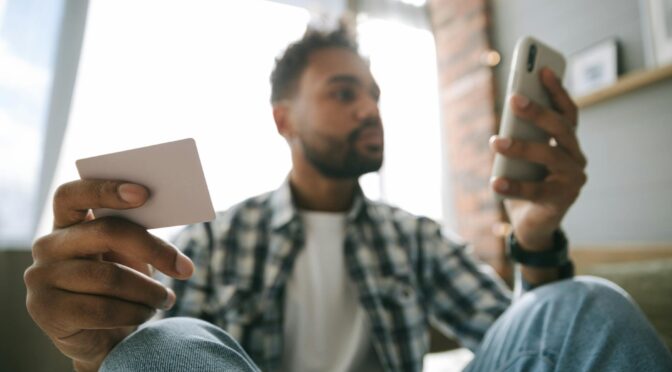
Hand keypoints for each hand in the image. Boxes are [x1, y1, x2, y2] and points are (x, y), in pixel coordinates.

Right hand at [24, 180, 193, 370]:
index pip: (73, 194)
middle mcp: (48, 245)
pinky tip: (147, 313)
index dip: (105, 189)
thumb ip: (136, 234)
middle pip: (105, 232)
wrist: (99, 335)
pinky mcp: (47, 311)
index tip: (144, 193)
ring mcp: (41, 278)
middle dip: (153, 249)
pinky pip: (103, 310)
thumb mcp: (127, 256)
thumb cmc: (119, 285)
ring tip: (166, 299)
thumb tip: (172, 242)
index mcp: (67, 222)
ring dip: (149, 291)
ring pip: (110, 277)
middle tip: (185, 268)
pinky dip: (135, 312)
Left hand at [490, 68, 586, 249]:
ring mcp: (572, 180)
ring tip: (496, 141)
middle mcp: (576, 158)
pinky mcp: (561, 202)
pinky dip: (513, 186)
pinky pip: (536, 191)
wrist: (531, 224)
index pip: (568, 112)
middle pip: (561, 128)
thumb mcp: (521, 156)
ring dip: (521, 146)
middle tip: (514, 98)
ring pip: (550, 156)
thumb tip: (509, 110)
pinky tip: (495, 182)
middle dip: (538, 111)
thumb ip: (520, 135)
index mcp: (568, 143)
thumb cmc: (526, 182)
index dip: (557, 91)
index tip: (543, 70)